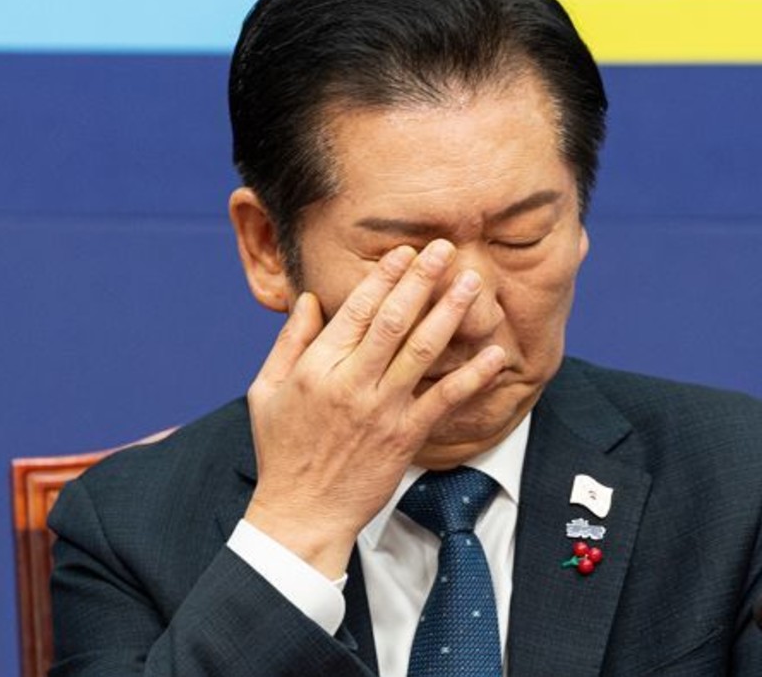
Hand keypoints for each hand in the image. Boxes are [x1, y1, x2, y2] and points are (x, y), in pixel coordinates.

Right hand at [242, 240, 506, 577]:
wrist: (302, 513)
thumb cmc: (282, 450)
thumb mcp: (266, 390)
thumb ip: (290, 341)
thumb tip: (310, 299)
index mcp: (317, 368)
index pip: (355, 309)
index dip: (384, 276)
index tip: (405, 251)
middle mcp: (352, 383)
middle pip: (393, 319)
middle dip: (421, 279)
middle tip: (446, 249)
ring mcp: (382, 410)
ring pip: (422, 350)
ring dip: (450, 312)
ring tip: (472, 283)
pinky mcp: (406, 436)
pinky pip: (444, 399)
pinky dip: (472, 375)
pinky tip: (495, 353)